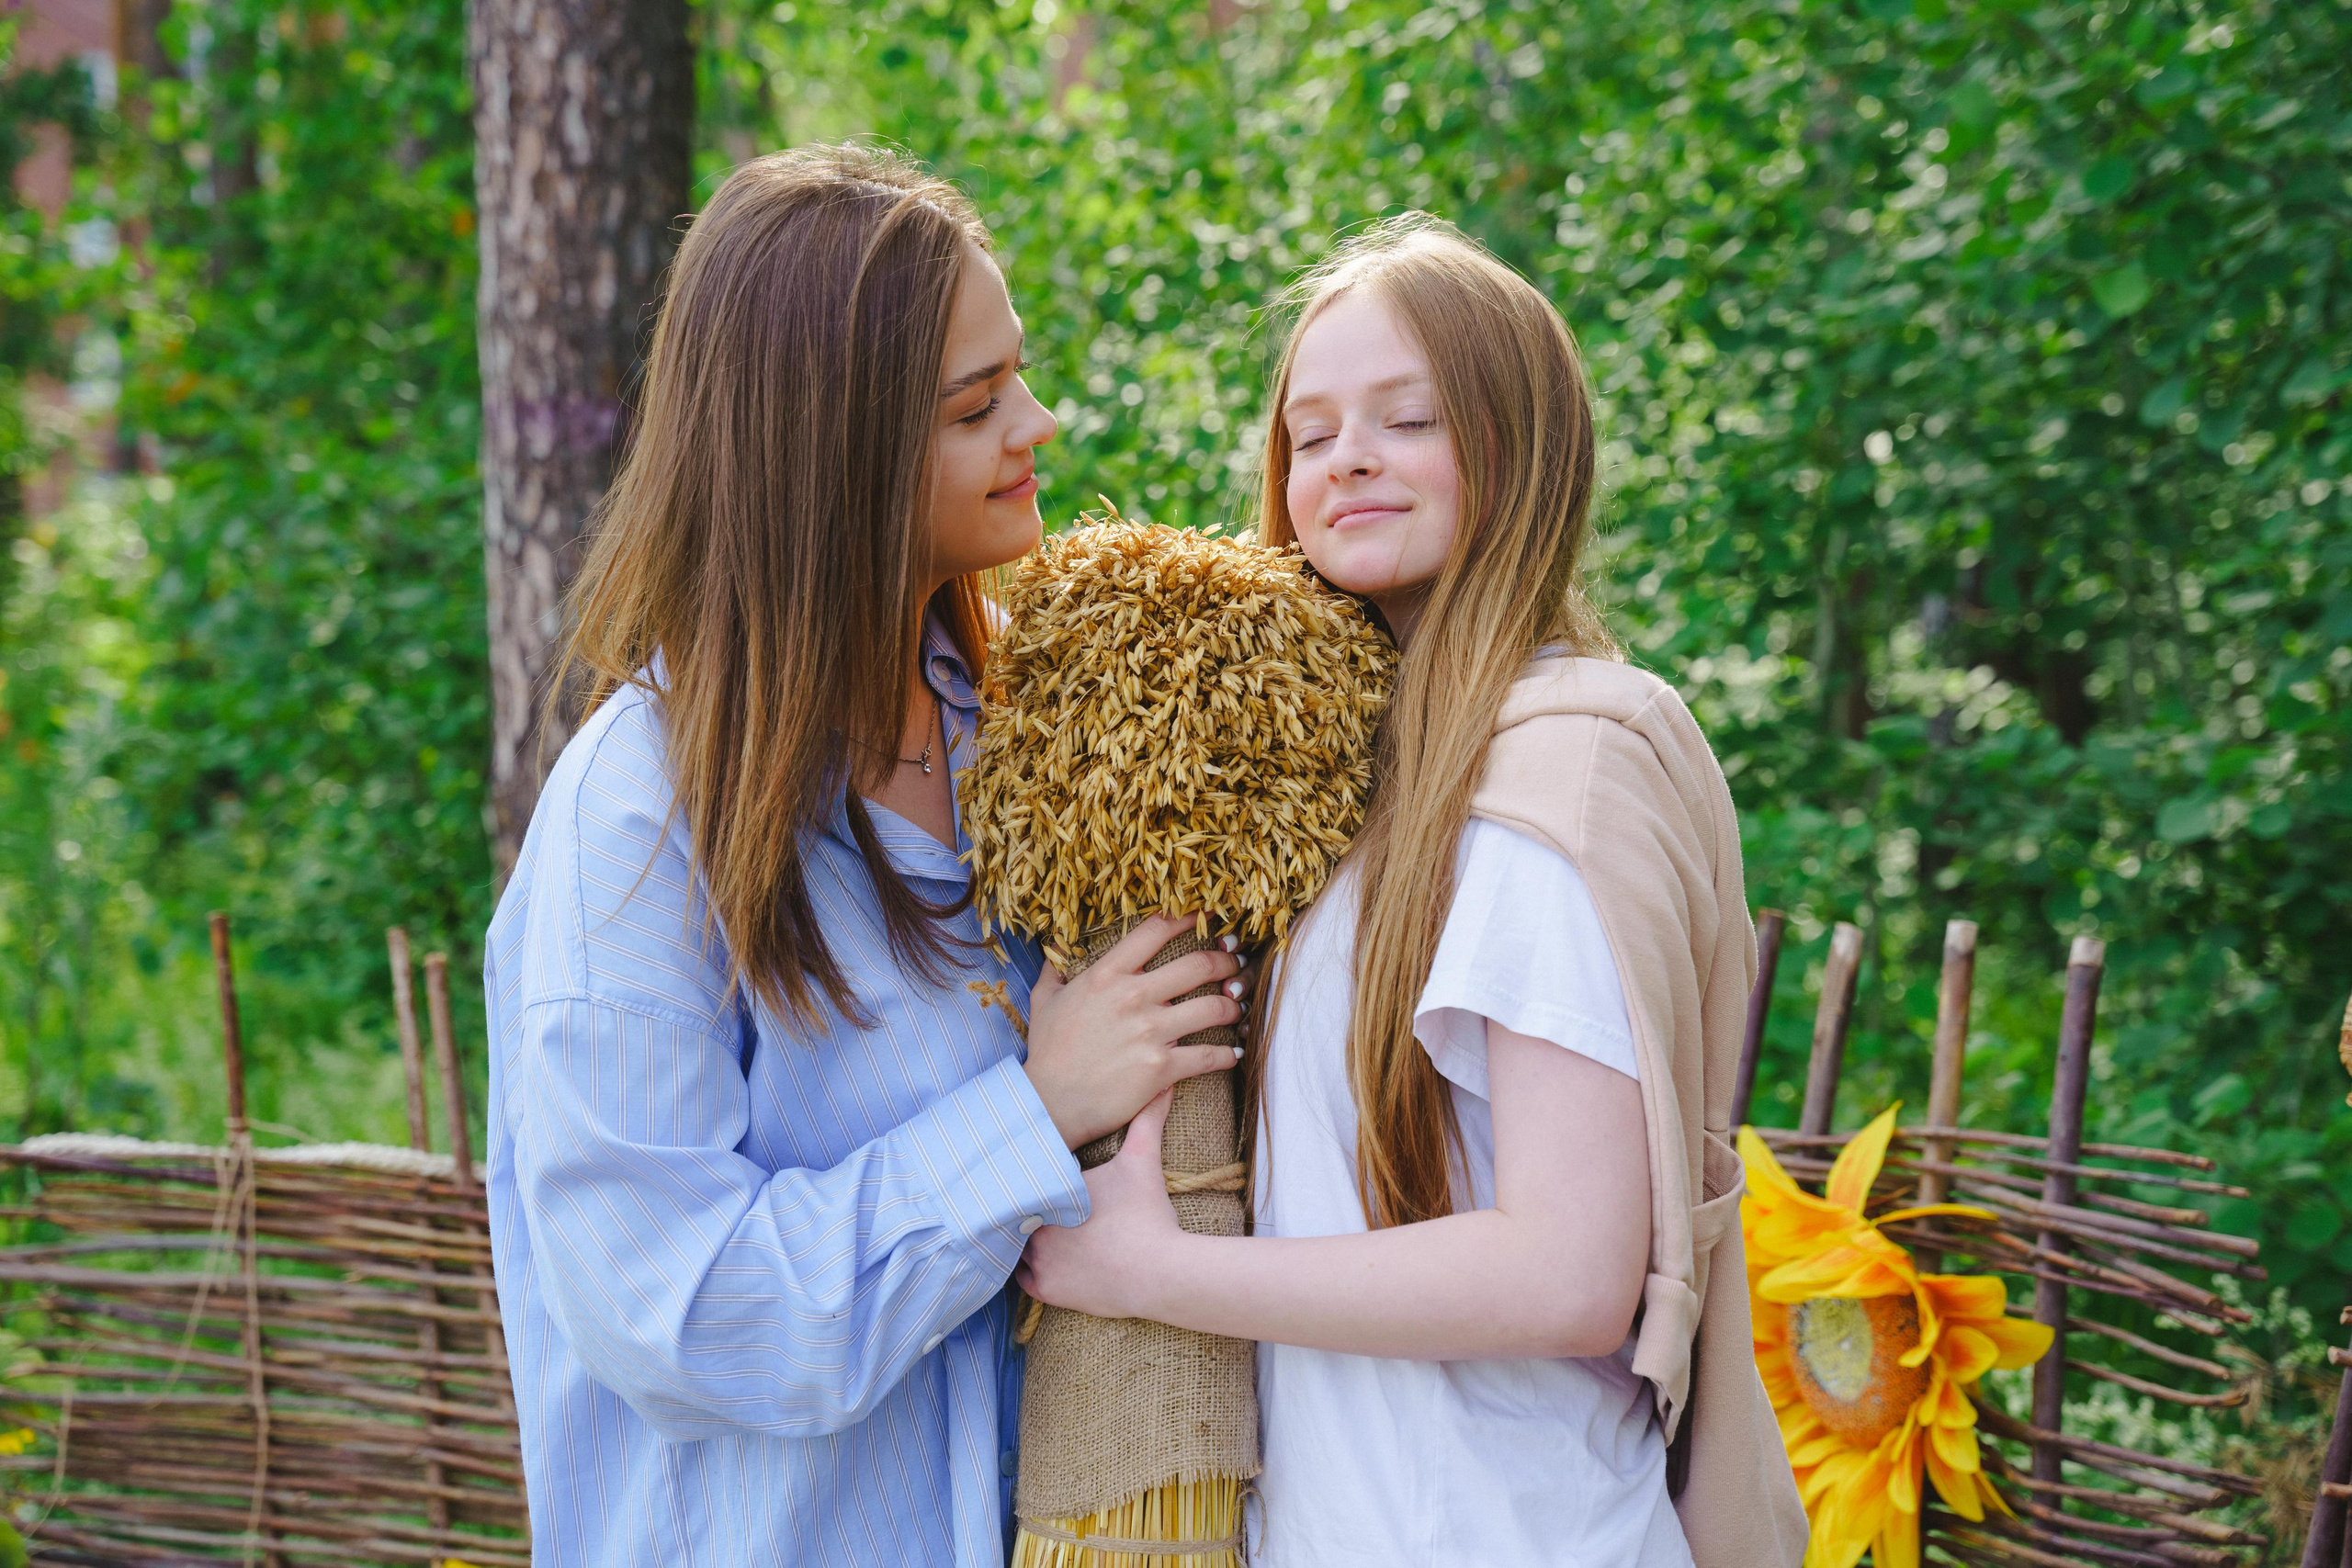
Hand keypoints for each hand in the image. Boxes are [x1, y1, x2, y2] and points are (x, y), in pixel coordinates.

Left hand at [1018, 1090, 1188, 1318]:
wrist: (1160, 1270)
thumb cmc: (1148, 1212)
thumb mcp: (1144, 1160)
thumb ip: (1147, 1120)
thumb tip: (1164, 1086)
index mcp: (1051, 1189)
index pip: (1027, 1180)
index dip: (1031, 1178)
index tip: (1037, 1176)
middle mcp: (1036, 1225)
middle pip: (1017, 1211)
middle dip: (1026, 1207)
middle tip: (1032, 1203)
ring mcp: (1039, 1261)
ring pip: (1016, 1246)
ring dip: (1023, 1239)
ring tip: (1034, 1231)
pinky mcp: (1047, 1290)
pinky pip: (1022, 1279)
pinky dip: (1029, 1271)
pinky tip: (1040, 1261)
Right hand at [1023, 912, 1246, 1148]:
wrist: (1048, 1102)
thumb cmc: (1046, 1052)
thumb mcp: (1044, 1002)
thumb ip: (1054, 971)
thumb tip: (1055, 950)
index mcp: (1107, 975)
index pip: (1156, 931)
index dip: (1189, 918)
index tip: (1207, 917)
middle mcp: (1133, 996)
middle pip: (1199, 964)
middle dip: (1226, 960)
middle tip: (1236, 961)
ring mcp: (1150, 1032)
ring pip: (1213, 1007)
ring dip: (1233, 1005)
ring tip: (1238, 1005)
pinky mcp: (1162, 1068)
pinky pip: (1210, 1055)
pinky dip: (1228, 1054)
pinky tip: (1234, 1053)